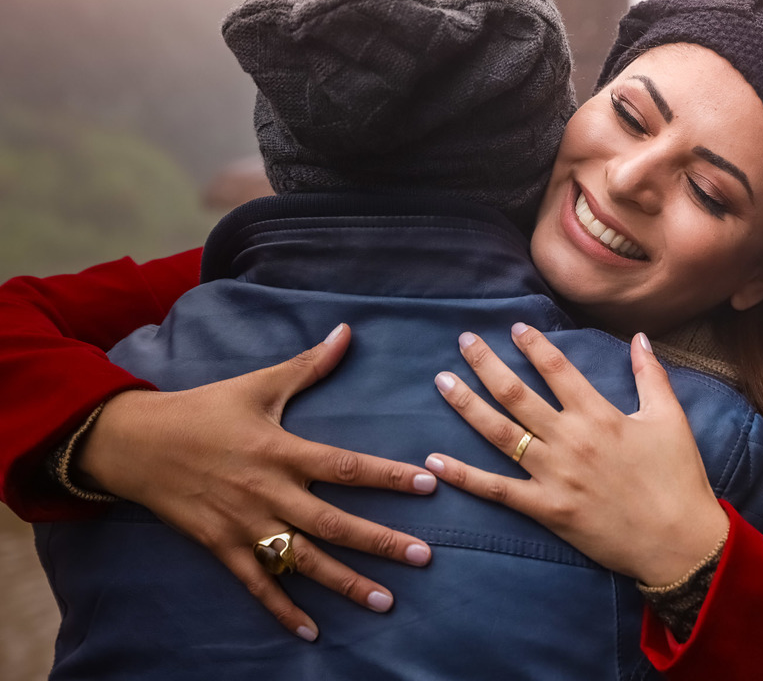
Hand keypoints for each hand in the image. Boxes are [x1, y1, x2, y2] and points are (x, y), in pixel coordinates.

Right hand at [75, 324, 436, 640]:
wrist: (135, 443)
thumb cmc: (203, 409)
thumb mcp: (258, 384)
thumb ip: (309, 365)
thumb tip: (347, 331)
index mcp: (282, 450)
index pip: (346, 466)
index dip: (388, 476)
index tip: (427, 484)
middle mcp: (268, 492)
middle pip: (333, 523)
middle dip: (380, 541)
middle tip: (422, 557)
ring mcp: (244, 524)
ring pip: (302, 560)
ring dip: (345, 582)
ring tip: (385, 600)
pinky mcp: (221, 546)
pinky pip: (257, 584)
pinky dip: (282, 610)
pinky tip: (312, 632)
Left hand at [425, 323, 728, 586]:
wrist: (677, 541)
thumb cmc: (678, 478)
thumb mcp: (670, 419)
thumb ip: (650, 375)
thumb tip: (638, 337)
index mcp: (599, 415)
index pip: (557, 368)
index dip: (533, 344)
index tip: (514, 327)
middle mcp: (570, 439)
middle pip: (517, 394)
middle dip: (486, 364)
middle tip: (464, 341)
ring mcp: (554, 475)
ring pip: (500, 434)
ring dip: (467, 405)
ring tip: (443, 381)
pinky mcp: (547, 509)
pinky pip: (497, 490)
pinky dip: (464, 475)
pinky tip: (435, 459)